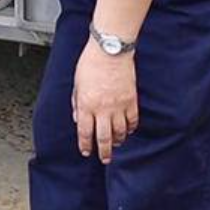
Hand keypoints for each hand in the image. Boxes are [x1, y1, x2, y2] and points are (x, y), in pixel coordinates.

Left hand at [72, 40, 139, 164]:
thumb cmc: (90, 63)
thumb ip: (77, 103)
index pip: (85, 132)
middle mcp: (102, 109)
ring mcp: (119, 106)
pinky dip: (130, 128)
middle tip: (105, 159)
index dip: (85, 145)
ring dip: (118, 141)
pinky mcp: (131, 100)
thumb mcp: (77, 84)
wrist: (110, 51)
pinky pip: (132, 121)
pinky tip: (128, 130)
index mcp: (86, 105)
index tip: (86, 152)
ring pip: (120, 132)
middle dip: (104, 152)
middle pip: (104, 138)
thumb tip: (78, 119)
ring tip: (116, 144)